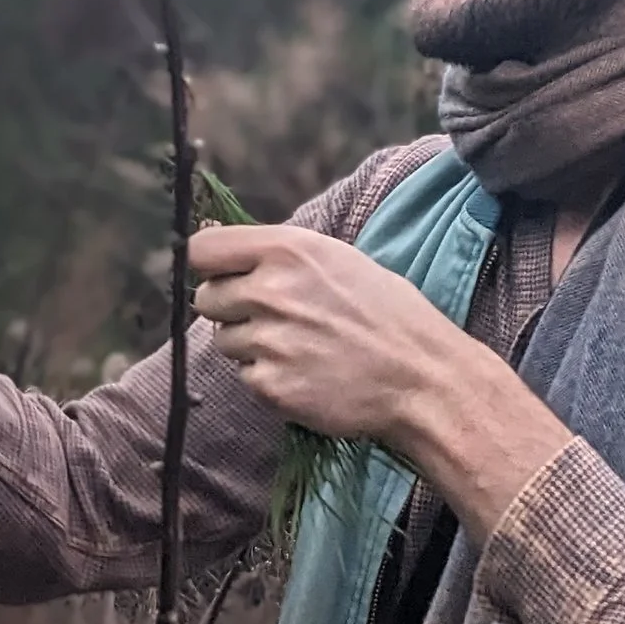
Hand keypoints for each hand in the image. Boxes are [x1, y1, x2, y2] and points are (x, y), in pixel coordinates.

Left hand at [188, 222, 573, 538]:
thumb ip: (276, 253)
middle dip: (230, 308)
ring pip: (224, 340)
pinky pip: (246, 377)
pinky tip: (306, 374)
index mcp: (288, 250)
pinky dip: (268, 379)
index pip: (201, 249)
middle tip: (274, 318)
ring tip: (300, 347)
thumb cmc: (388, 315)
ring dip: (250, 345)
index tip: (222, 275)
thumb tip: (214, 239)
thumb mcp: (337, 260)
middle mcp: (270, 291)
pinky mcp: (270, 384)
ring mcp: (268, 340)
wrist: (422, 379)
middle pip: (206, 298)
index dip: (208, 264)